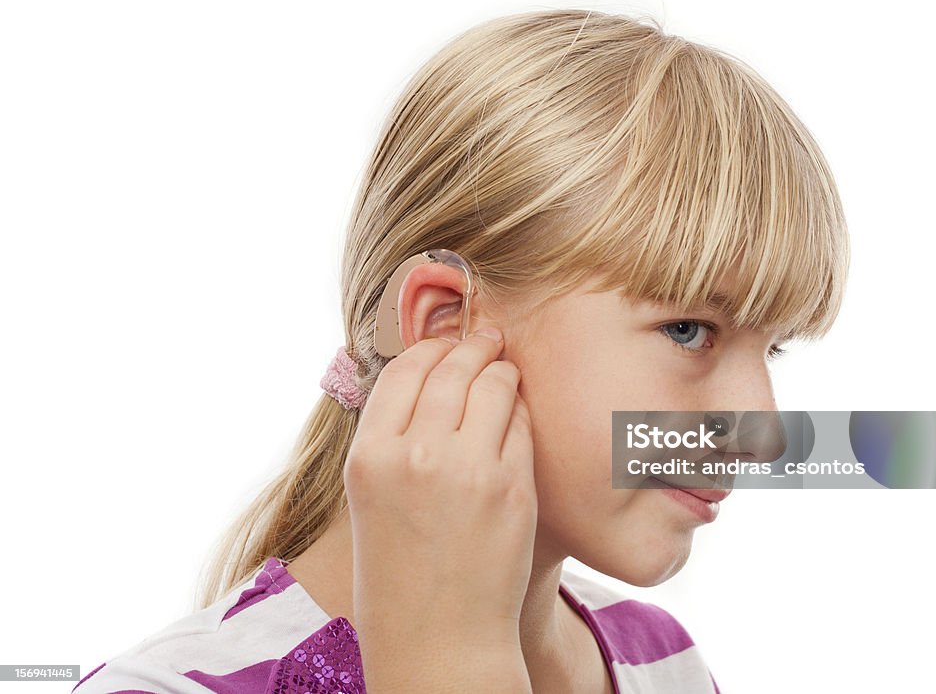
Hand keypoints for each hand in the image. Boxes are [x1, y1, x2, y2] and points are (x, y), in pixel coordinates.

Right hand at [344, 327, 536, 690]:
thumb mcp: (371, 498)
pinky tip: (517, 416)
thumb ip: (392, 438)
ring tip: (505, 371)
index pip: (404, 370)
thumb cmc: (399, 572)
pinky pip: (522, 425)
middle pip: (452, 367)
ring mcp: (469, 470)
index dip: (429, 347)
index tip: (444, 343)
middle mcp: (416, 455)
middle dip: (474, 346)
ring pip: (495, 385)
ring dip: (502, 371)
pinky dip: (521, 412)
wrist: (439, 641)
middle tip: (488, 338)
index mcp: (370, 457)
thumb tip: (427, 376)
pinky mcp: (513, 488)